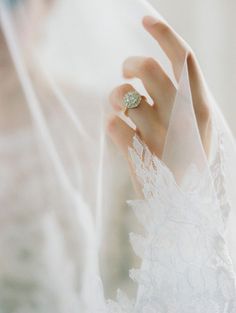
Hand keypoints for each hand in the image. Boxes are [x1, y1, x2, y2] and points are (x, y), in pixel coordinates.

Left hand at [107, 16, 210, 191]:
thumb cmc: (189, 161)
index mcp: (199, 108)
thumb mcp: (199, 129)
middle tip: (126, 73)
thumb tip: (160, 69)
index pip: (183, 58)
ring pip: (123, 94)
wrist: (184, 207)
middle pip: (146, 67)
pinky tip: (119, 129)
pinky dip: (111, 122)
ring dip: (116, 95)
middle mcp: (180, 118)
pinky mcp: (137, 155)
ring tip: (120, 106)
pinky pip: (112, 125)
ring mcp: (158, 137)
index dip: (164, 33)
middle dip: (129, 64)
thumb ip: (186, 100)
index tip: (146, 18)